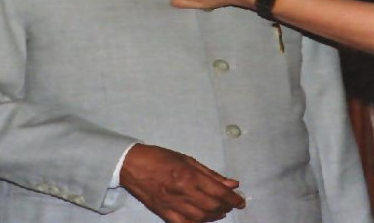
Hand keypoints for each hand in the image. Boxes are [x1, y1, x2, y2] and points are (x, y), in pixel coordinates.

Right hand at [119, 144, 245, 222]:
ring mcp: (174, 206)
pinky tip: (203, 220)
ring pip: (202, 218)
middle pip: (213, 207)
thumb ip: (211, 174)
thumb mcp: (187, 160)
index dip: (233, 199)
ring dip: (215, 216)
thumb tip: (232, 183)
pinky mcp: (165, 214)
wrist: (132, 166)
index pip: (219, 192)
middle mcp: (184, 193)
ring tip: (219, 212)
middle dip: (226, 208)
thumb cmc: (160, 158)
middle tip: (230, 205)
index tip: (241, 202)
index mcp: (190, 176)